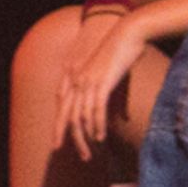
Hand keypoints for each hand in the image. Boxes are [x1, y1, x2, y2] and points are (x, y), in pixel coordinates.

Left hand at [52, 13, 143, 161]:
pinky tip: (100, 137)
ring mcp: (87, 82)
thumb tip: (115, 113)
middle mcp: (77, 81)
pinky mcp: (101, 82)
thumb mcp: (107, 73)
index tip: (59, 144)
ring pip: (81, 117)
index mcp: (74, 77)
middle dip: (68, 138)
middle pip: (67, 116)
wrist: (128, 31)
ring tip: (90, 152)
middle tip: (76, 155)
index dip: (59, 127)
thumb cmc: (121, 50)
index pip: (62, 107)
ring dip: (85, 137)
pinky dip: (97, 126)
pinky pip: (96, 110)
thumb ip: (106, 92)